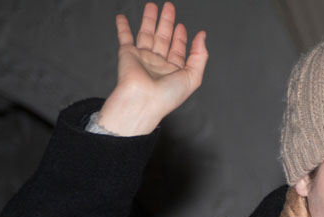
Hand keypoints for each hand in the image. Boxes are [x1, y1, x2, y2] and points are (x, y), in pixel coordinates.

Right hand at [97, 2, 207, 135]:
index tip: (181, 26)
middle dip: (167, 22)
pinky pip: (125, 36)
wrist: (143, 100)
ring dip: (150, 19)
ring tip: (152, 6)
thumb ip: (200, 55)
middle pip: (163, 38)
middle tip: (169, 7)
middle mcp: (158, 64)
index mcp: (173, 71)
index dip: (181, 37)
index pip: (178, 50)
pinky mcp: (128, 54)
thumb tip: (202, 36)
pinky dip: (122, 26)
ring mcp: (143, 58)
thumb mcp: (193, 77)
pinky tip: (122, 17)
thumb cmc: (167, 95)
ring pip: (147, 34)